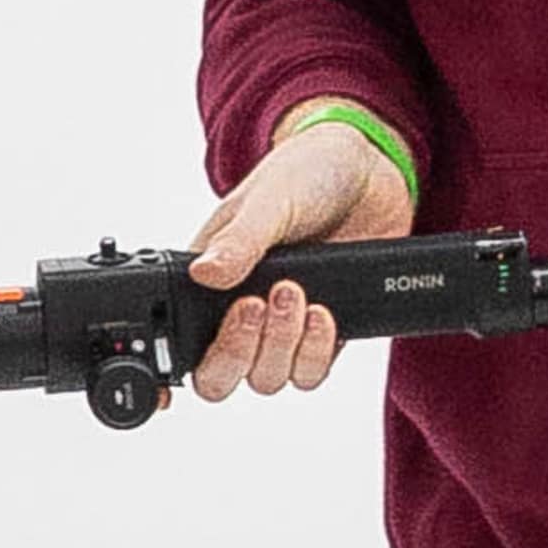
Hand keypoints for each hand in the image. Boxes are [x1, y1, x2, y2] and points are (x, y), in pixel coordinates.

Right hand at [184, 110, 415, 405]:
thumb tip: (204, 272)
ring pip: (267, 378)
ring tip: (296, 294)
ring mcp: (281, 327)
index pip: (181, 344)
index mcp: (207, 281)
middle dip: (238, 351)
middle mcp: (237, 312)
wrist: (370, 168)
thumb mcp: (268, 199)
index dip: (176, 371)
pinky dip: (316, 350)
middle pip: (220, 376)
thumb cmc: (305, 173)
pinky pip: (311, 371)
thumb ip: (239, 240)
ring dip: (281, 345)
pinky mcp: (322, 333)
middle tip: (256, 305)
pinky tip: (321, 311)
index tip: (183, 376)